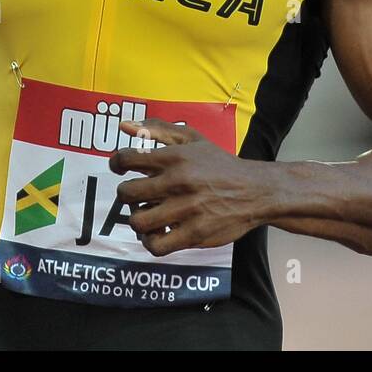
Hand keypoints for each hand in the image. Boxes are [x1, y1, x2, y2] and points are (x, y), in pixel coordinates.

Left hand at [108, 119, 273, 256]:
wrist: (255, 190)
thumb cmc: (219, 164)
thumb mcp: (192, 139)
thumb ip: (157, 129)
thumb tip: (123, 126)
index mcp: (175, 157)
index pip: (127, 159)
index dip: (116, 164)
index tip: (121, 169)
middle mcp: (178, 182)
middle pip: (127, 194)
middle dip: (126, 196)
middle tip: (137, 196)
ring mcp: (186, 209)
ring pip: (138, 221)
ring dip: (138, 219)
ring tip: (147, 215)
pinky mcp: (195, 233)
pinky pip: (157, 245)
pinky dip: (151, 241)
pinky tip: (158, 233)